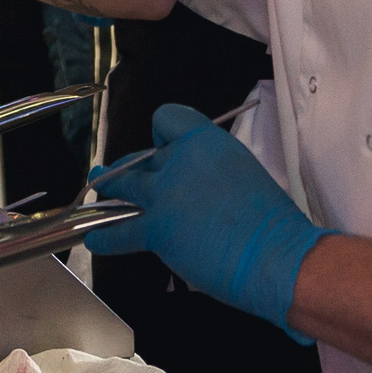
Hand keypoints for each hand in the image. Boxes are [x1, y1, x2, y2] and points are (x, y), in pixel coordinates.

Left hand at [83, 103, 329, 338]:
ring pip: (124, 184)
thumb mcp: (245, 175)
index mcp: (209, 142)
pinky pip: (118, 229)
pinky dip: (104, 235)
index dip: (161, 136)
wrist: (276, 253)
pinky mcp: (157, 227)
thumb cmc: (272, 223)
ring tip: (98, 188)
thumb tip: (200, 190)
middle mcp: (182, 159)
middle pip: (143, 155)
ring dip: (108, 188)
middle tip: (129, 176)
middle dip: (134, 167)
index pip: (168, 119)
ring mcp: (165, 192)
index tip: (162, 148)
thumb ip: (215, 173)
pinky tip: (95, 238)